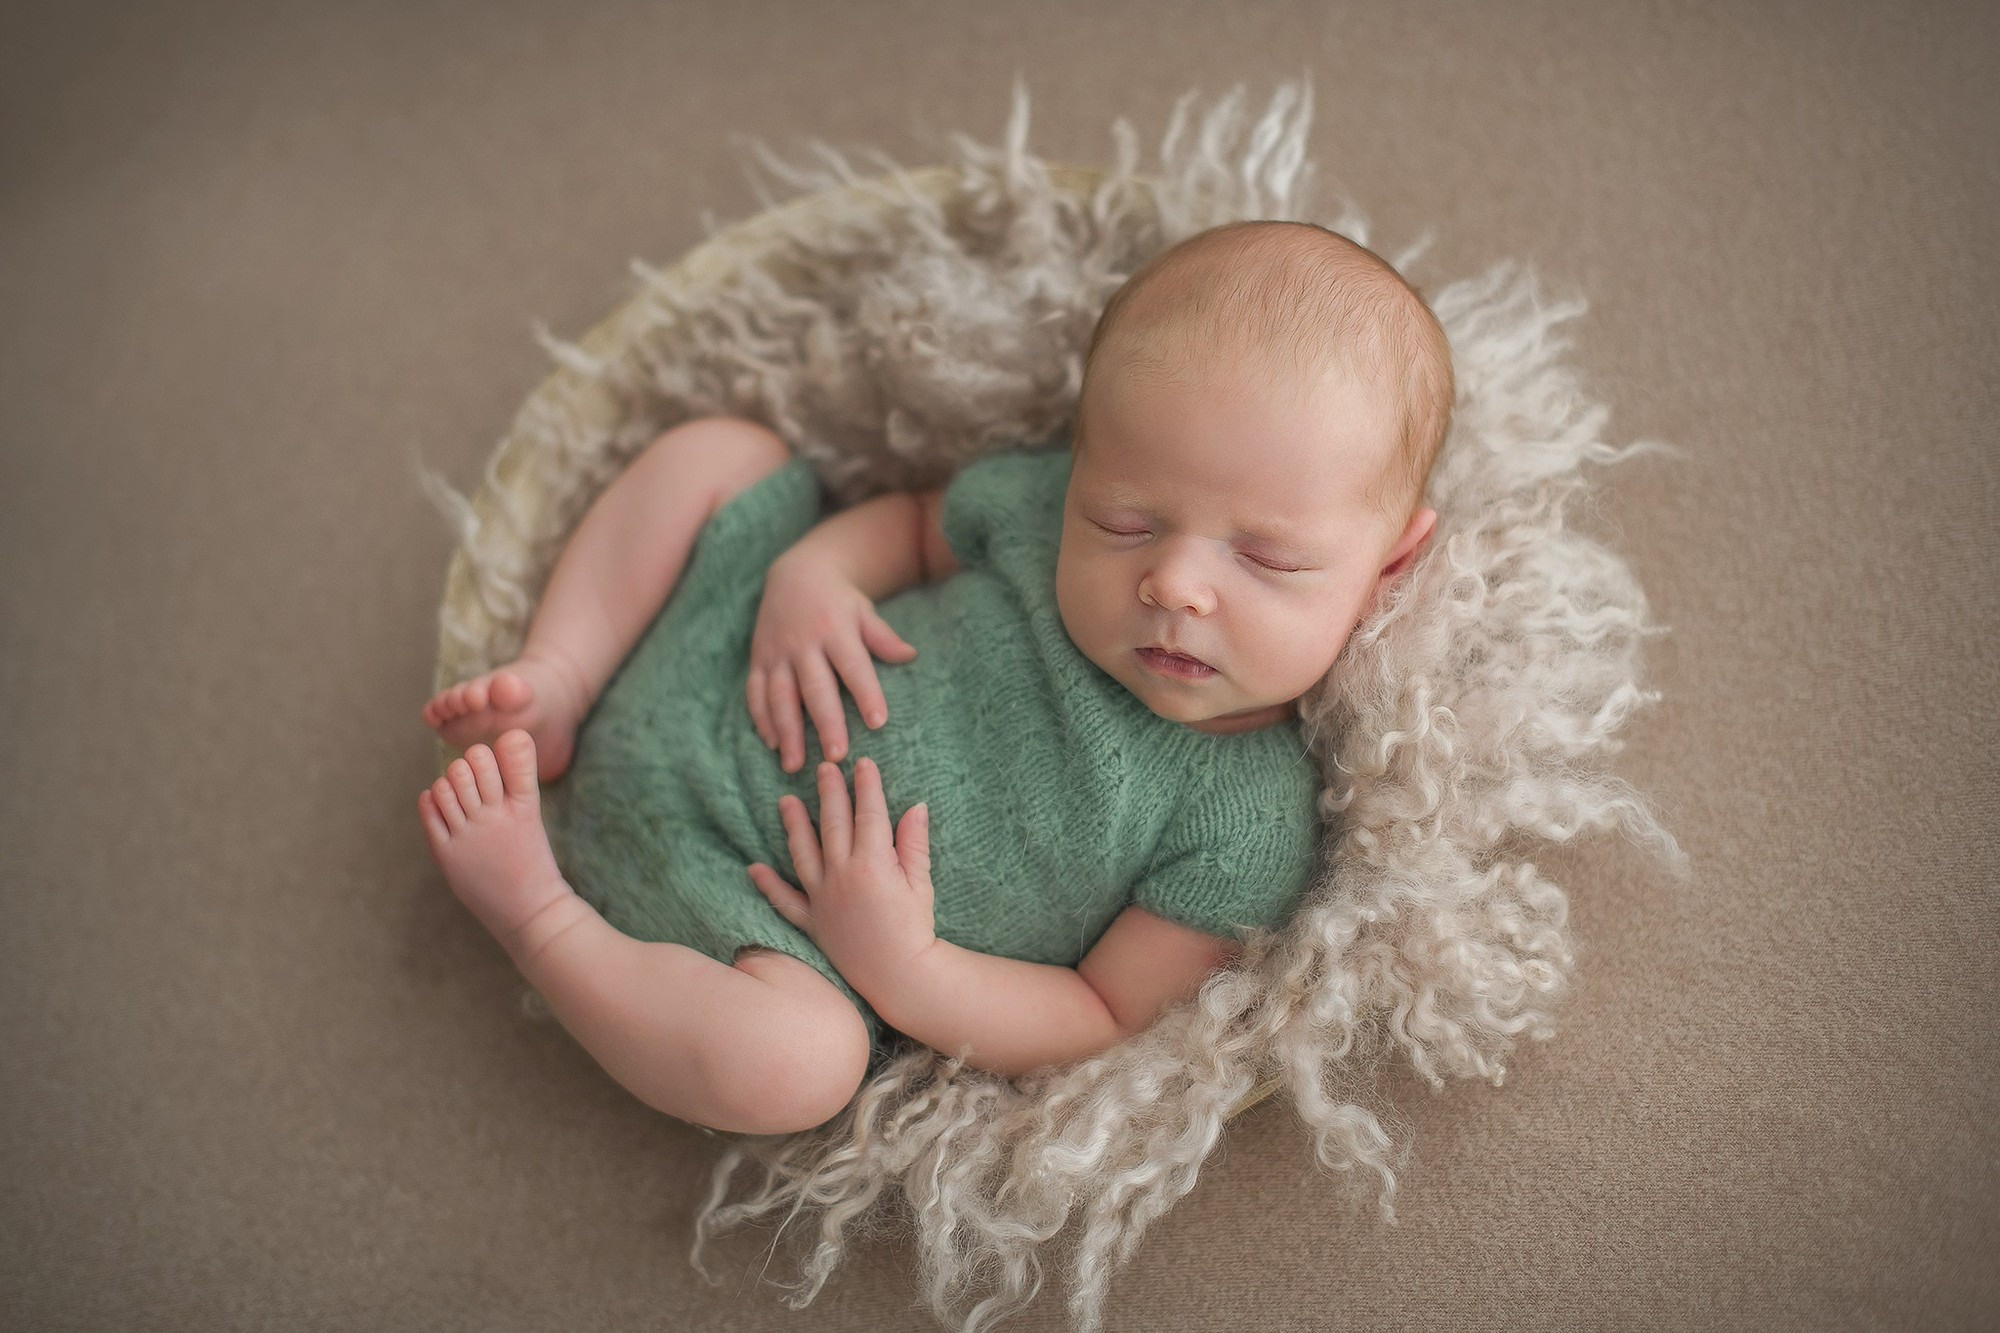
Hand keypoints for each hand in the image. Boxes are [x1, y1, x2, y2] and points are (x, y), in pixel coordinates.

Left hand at [745, 757, 936, 1001]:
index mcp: (872, 863)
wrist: (899, 976)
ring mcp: (822, 898)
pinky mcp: (812, 922)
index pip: (868, 813)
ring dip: (793, 825)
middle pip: (833, 824)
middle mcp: (841, 875)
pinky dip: (768, 884)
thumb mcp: (920, 883)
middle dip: (829, 792)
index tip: (863, 763)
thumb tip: (916, 806)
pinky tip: (754, 868)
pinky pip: (785, 900)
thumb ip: (913, 843)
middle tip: (824, 768)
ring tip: (785, 801)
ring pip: (803, 853)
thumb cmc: (915, 930)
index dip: (866, 786)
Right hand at [748, 554, 917, 772]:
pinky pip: (755, 691)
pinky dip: (761, 718)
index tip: (878, 722)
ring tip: (795, 764)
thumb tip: (911, 656)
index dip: (866, 693)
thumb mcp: (863, 611)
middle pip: (815, 688)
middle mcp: (803, 643)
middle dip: (825, 723)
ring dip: (787, 731)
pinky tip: (771, 743)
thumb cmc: (838, 600)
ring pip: (780, 696)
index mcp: (835, 630)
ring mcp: (777, 652)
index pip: (853, 666)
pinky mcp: (758, 659)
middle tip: (836, 756)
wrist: (794, 573)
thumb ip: (883, 637)